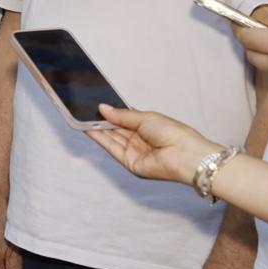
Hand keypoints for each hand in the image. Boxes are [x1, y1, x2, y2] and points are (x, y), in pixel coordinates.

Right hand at [88, 105, 217, 187]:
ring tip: (81, 116)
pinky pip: (112, 149)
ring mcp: (135, 153)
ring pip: (111, 139)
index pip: (124, 120)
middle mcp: (140, 140)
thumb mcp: (145, 117)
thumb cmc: (174, 134)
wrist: (185, 155)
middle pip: (116, 129)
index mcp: (147, 127)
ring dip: (96, 128)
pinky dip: (99, 139)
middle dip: (101, 120)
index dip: (111, 113)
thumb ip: (122, 115)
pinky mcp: (130, 164)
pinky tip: (89, 128)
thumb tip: (103, 108)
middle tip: (84, 109)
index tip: (96, 105)